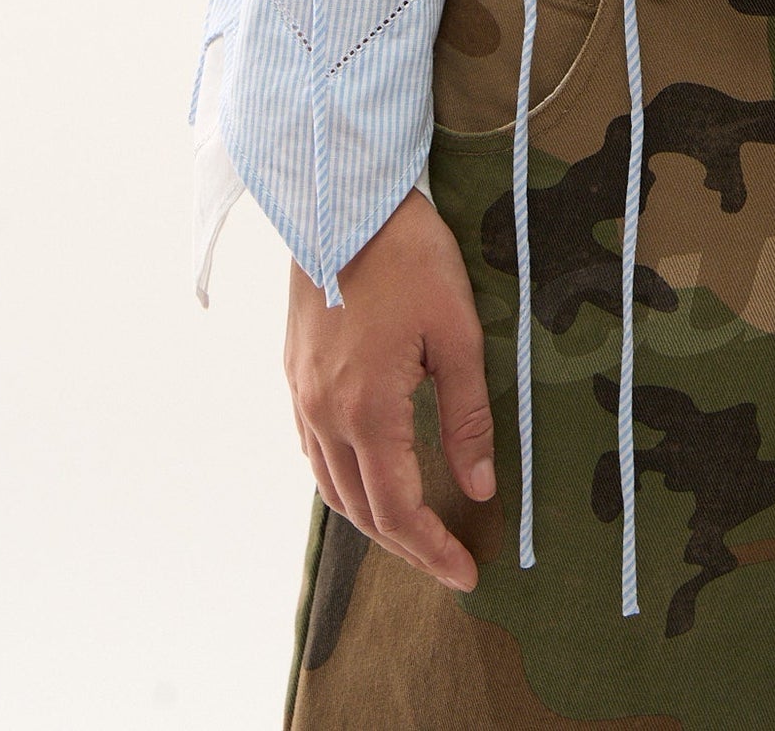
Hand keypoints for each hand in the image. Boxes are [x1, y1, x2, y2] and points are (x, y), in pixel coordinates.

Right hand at [285, 186, 496, 592]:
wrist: (345, 201)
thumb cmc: (411, 258)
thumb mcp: (458, 334)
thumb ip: (467, 417)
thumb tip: (480, 488)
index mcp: (368, 410)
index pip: (398, 510)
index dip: (432, 551)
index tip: (466, 574)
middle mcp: (324, 415)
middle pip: (361, 510)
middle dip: (406, 545)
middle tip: (447, 560)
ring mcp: (301, 397)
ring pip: (331, 487)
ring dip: (371, 518)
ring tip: (414, 530)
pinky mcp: (294, 376)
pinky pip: (314, 452)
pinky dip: (343, 481)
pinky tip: (371, 476)